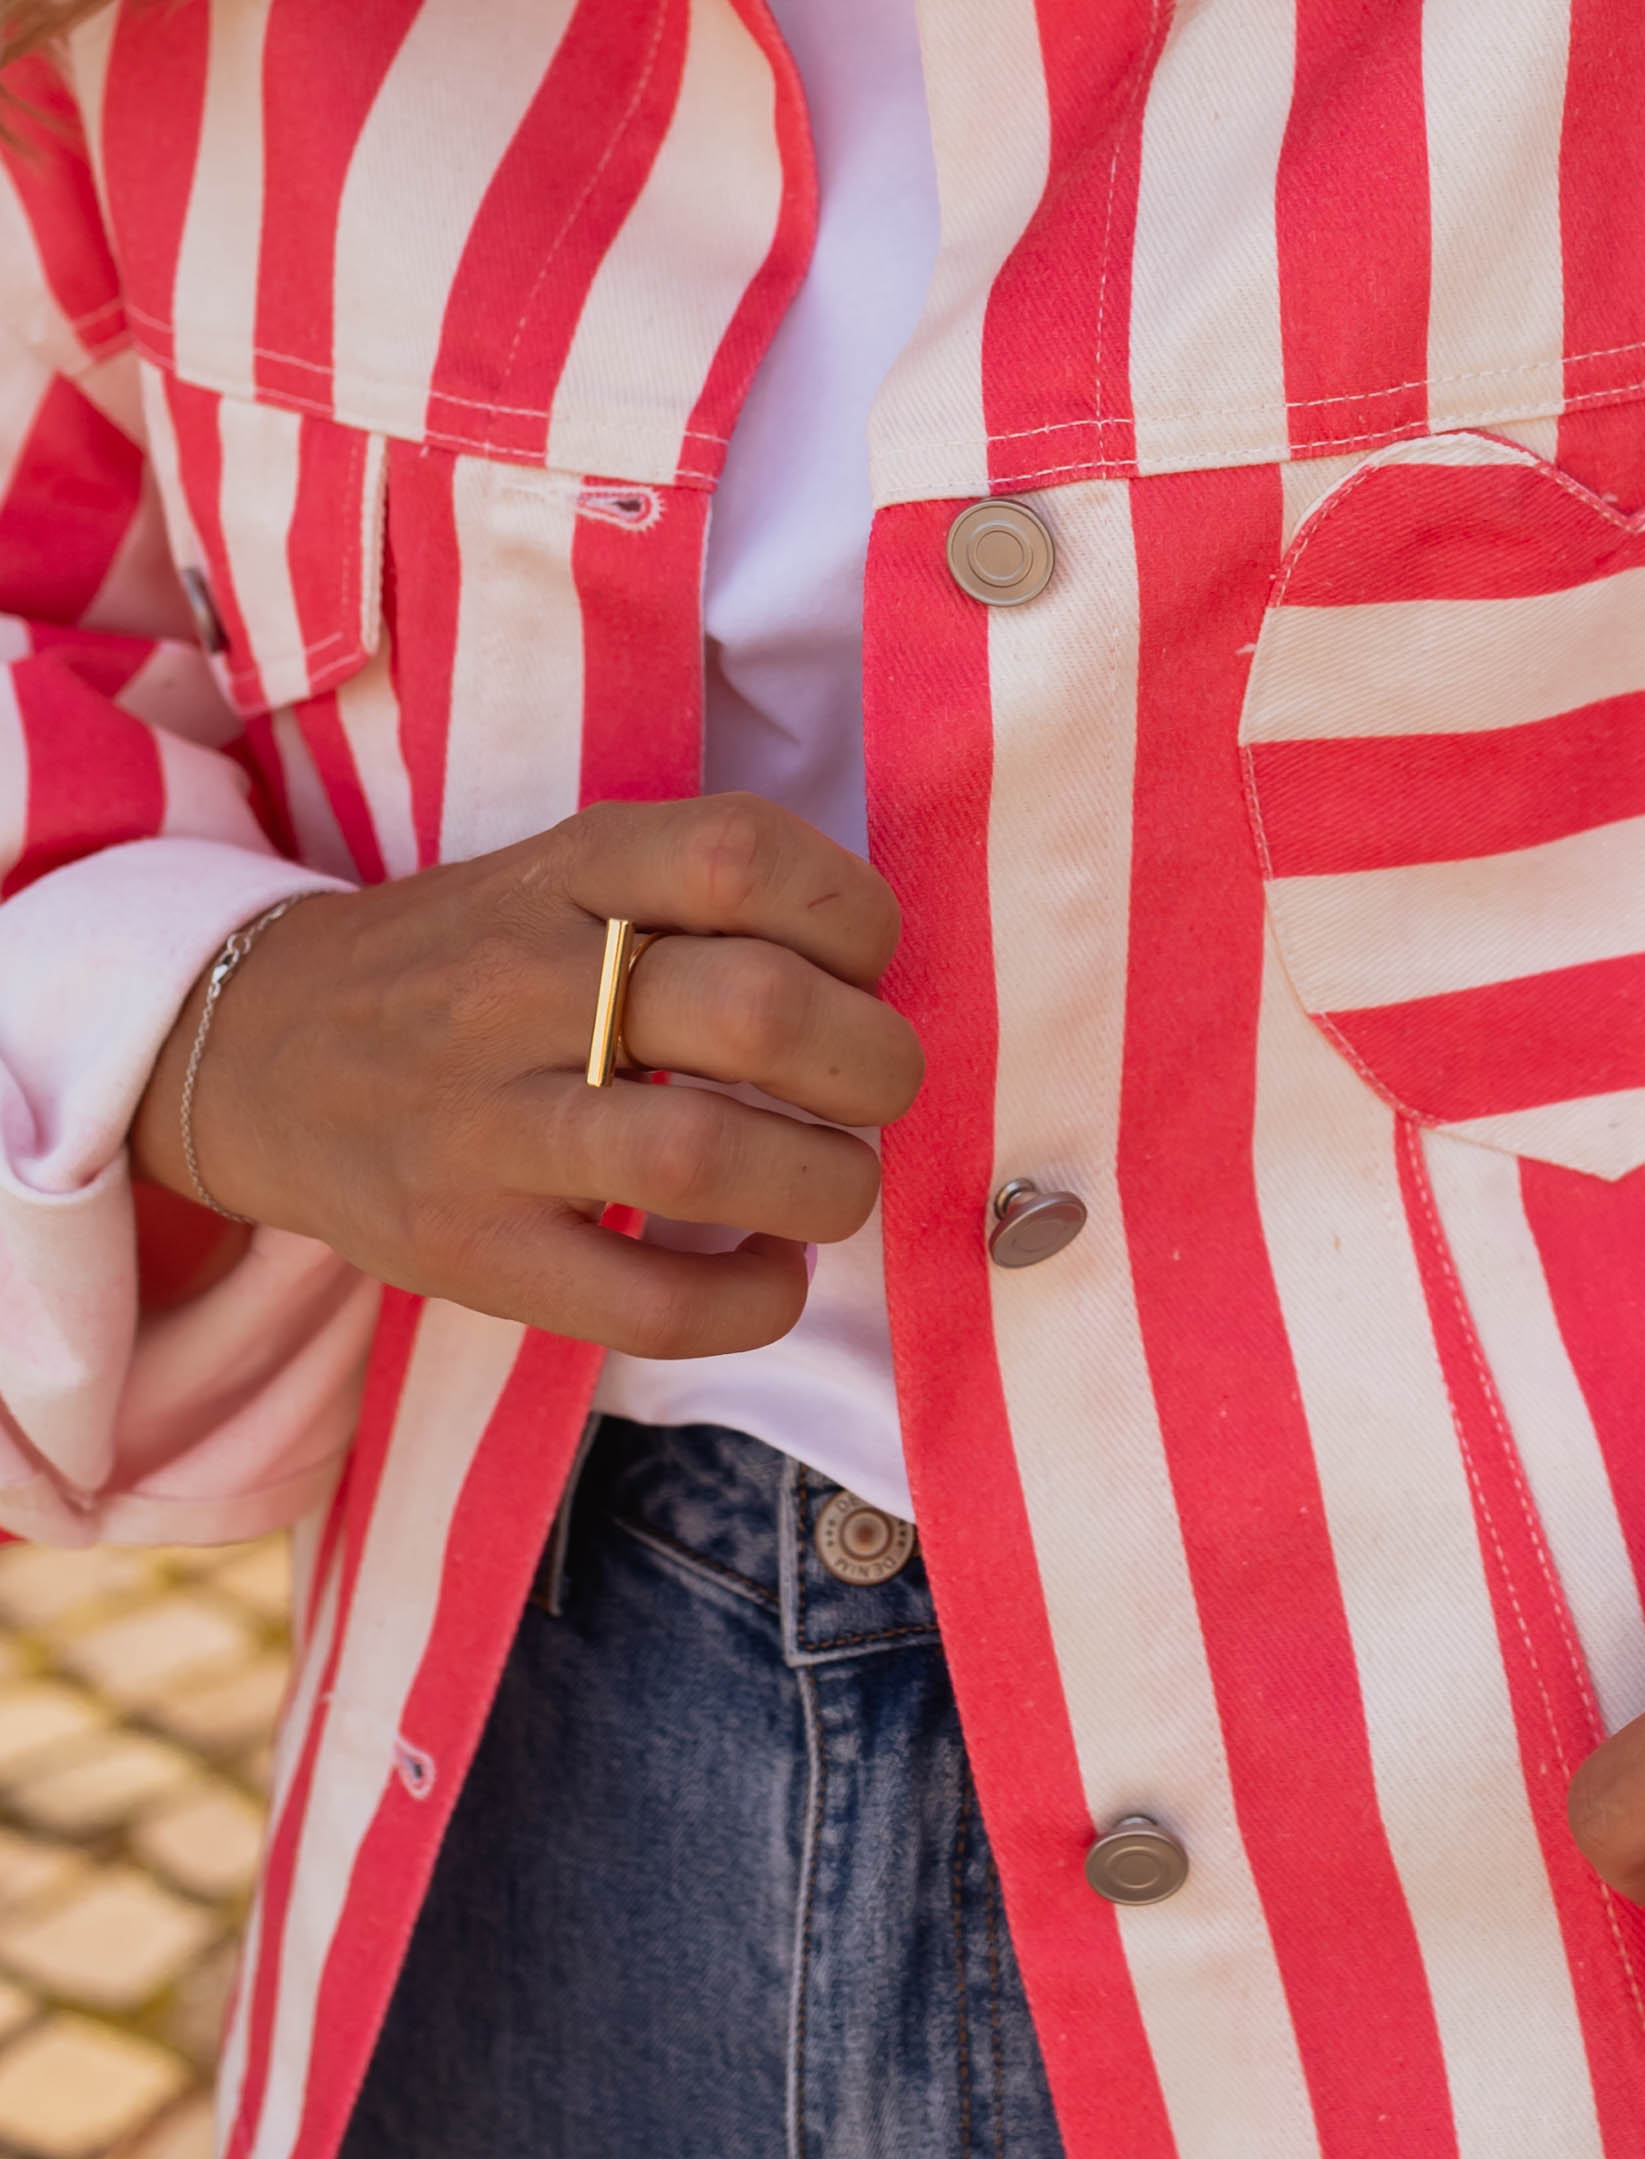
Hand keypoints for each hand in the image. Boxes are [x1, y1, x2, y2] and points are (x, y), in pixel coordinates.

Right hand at [129, 798, 922, 1355]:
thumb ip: (695, 900)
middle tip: (871, 1089)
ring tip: (826, 1183)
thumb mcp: (559, 877)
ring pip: (706, 1157)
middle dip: (872, 1063)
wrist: (255, 1055)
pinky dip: (754, 1300)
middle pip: (756, 1009)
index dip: (854, 916)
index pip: (743, 855)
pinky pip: (651, 1303)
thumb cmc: (460, 967)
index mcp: (564, 870)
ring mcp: (486, 1127)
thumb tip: (875, 987)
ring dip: (826, 1184)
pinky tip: (767, 1270)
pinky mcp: (471, 1252)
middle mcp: (522, 985)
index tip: (859, 967)